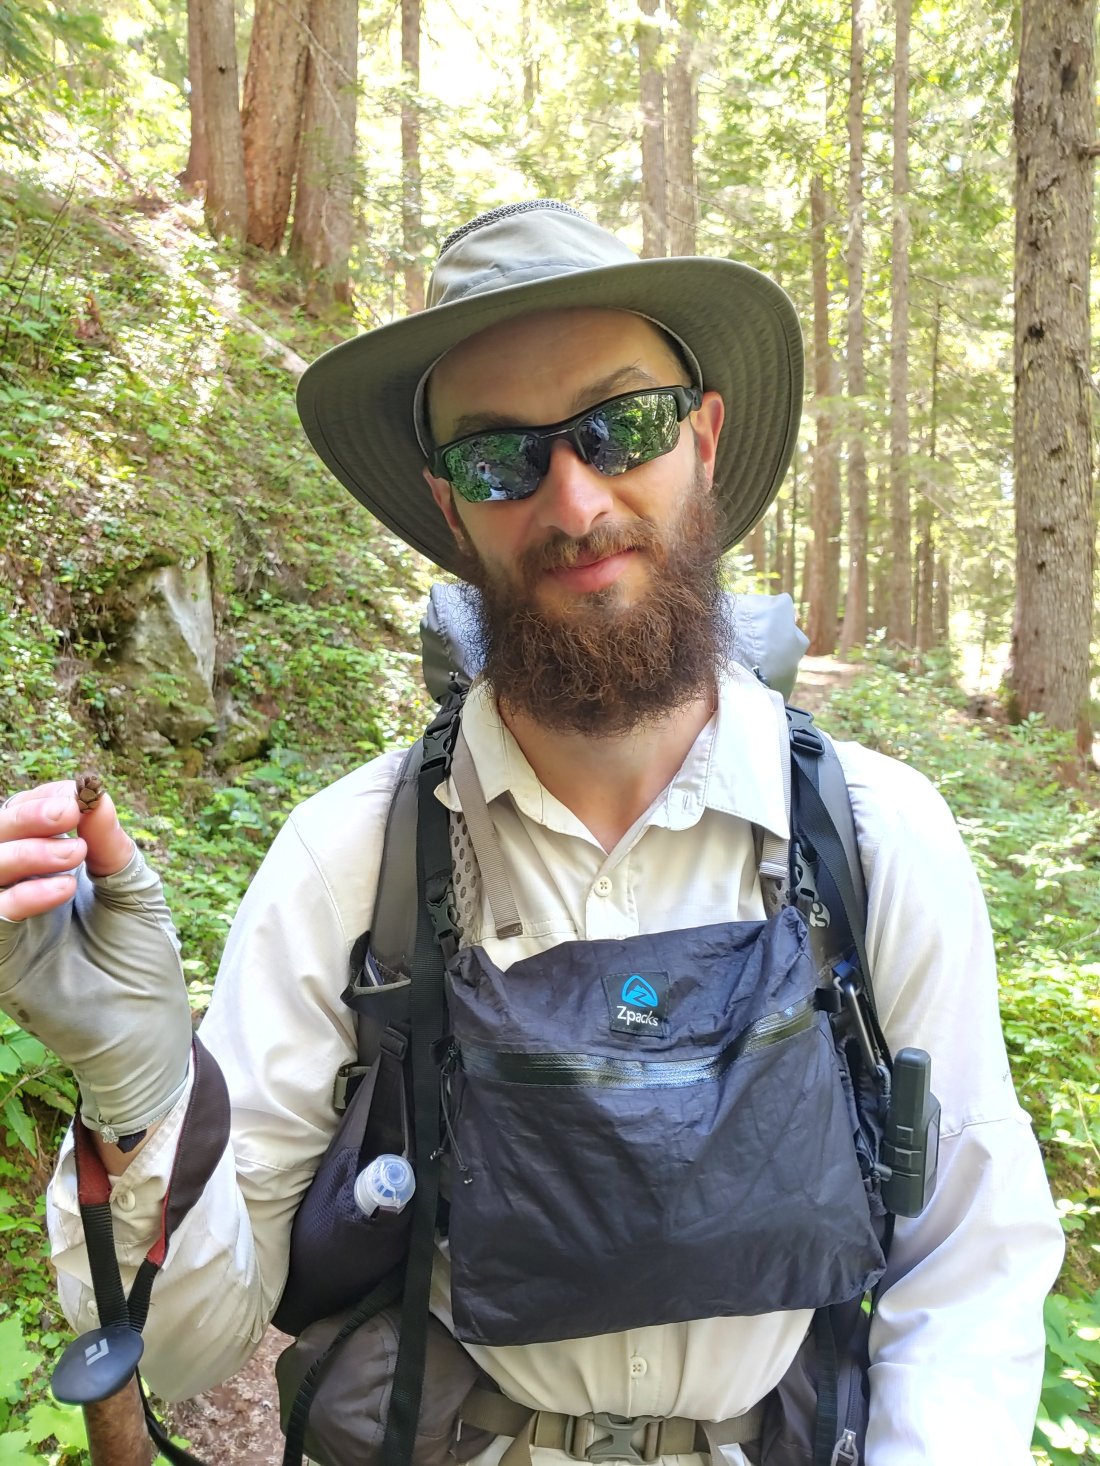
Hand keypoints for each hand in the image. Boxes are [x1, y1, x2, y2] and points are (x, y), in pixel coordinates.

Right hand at [0, 779, 192, 1143]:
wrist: (147, 1027)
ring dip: (22, 851)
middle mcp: (20, 893)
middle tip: (65, 811)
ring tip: (74, 854)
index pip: (24, 820)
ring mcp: (9, 929)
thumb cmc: (143, 959)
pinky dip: (21, 896)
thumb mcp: (135, 891)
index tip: (75, 793)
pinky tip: (61, 889)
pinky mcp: (4, 963)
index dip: (42, 800)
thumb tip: (91, 793)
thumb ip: (111, 844)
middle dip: (24, 816)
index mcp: (48, 870)